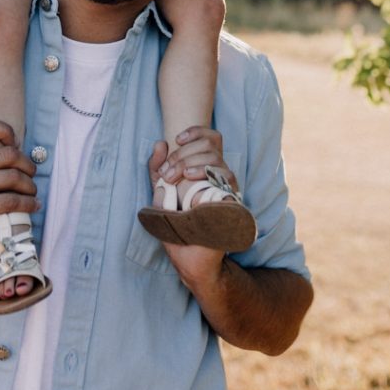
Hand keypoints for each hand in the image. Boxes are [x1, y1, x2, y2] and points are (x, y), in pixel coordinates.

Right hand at [0, 117, 39, 278]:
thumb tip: (20, 144)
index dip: (4, 130)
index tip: (15, 146)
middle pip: (8, 154)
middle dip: (28, 166)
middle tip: (32, 177)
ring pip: (13, 177)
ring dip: (30, 187)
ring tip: (32, 194)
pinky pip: (11, 199)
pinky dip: (28, 203)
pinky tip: (33, 206)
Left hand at [147, 128, 235, 288]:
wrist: (188, 257)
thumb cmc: (175, 223)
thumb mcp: (160, 192)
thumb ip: (157, 168)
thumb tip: (160, 143)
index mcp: (207, 168)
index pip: (210, 137)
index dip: (196, 132)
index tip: (178, 139)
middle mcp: (221, 175)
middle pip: (210, 144)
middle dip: (184, 153)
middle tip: (168, 172)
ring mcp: (228, 187)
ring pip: (217, 157)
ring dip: (192, 161)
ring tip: (178, 176)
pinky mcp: (232, 200)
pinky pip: (226, 176)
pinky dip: (206, 171)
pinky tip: (190, 177)